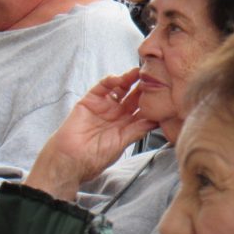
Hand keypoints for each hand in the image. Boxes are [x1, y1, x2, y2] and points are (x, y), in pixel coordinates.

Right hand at [24, 67, 157, 199]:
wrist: (69, 161)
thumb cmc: (94, 158)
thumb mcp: (121, 144)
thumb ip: (137, 130)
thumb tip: (156, 121)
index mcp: (126, 126)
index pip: (143, 110)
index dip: (152, 102)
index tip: (165, 93)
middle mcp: (117, 114)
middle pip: (134, 97)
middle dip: (144, 88)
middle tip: (155, 77)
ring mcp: (104, 106)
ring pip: (121, 89)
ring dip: (130, 80)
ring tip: (140, 73)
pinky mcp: (90, 100)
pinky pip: (102, 87)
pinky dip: (111, 80)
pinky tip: (119, 79)